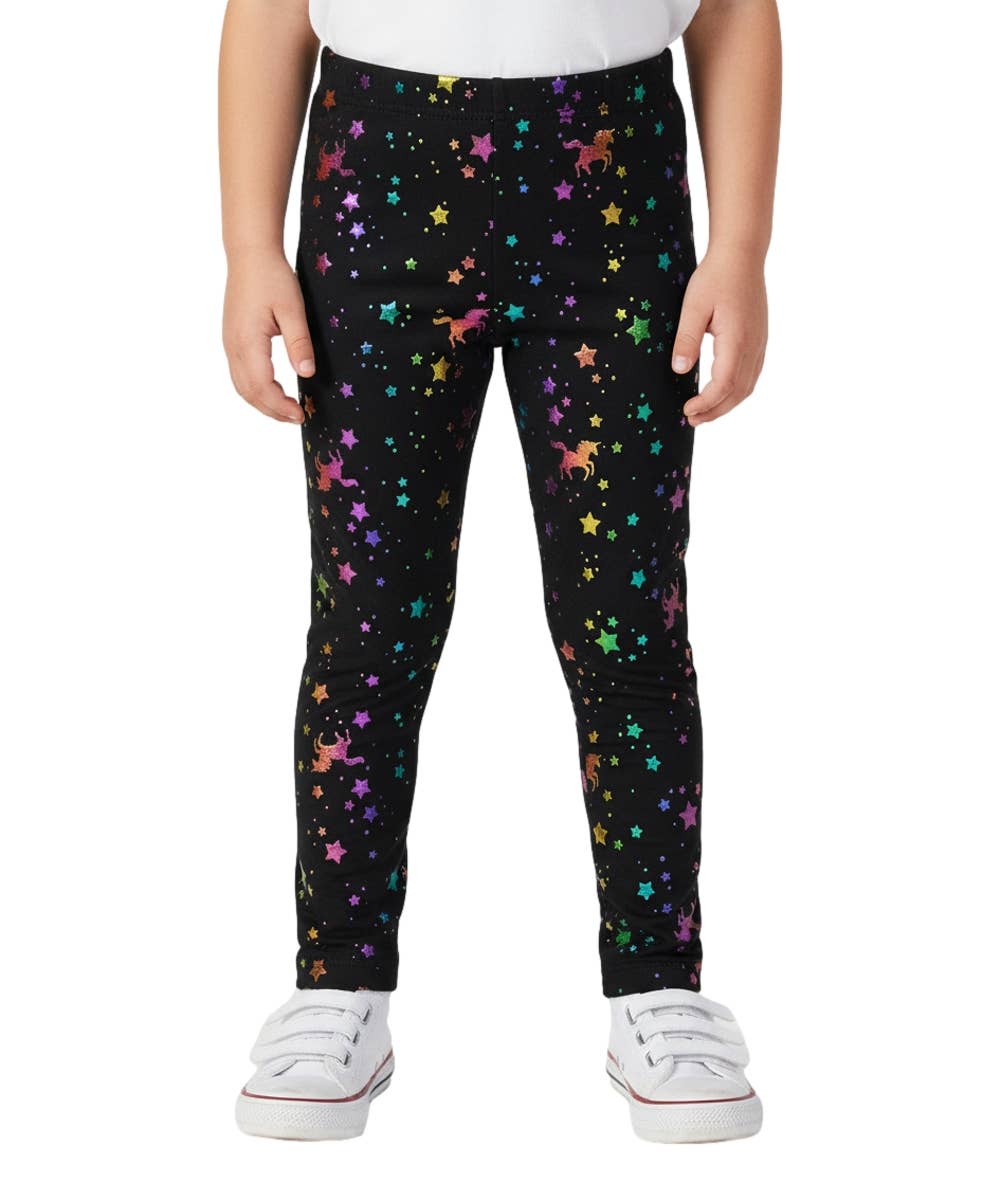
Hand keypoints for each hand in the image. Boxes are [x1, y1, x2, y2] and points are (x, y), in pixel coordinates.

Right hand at [222, 250, 314, 423]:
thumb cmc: (272, 277)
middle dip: (272, 411)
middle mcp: (232, 346)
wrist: (249, 254)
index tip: (301, 415)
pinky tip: (272, 392)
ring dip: (262, 404)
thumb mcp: (293, 309)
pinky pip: (239, 375)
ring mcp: (229, 344)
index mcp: (247, 341)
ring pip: (241, 386)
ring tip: (286, 411)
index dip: (280, 406)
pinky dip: (255, 391)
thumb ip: (299, 342)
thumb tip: (306, 373)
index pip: (262, 386)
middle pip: (248, 392)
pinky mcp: (231, 340)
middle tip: (298, 418)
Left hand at [671, 247, 768, 425]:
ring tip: (704, 413)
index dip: (706, 402)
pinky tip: (722, 393)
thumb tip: (679, 370)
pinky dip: (737, 391)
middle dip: (715, 411)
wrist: (742, 255)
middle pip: (738, 392)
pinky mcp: (760, 340)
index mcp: (737, 339)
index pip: (724, 384)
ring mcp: (760, 343)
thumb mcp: (693, 306)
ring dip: (727, 404)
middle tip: (691, 420)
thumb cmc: (715, 277)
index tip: (686, 411)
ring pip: (747, 386)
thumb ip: (686, 338)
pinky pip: (752, 375)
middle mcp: (753, 345)